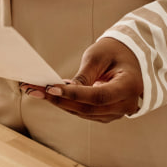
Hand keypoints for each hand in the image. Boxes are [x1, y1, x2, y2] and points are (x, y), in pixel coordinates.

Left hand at [19, 37, 142, 122]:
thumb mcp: (99, 56)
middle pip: (88, 108)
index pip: (98, 96)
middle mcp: (126, 105)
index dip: (74, 94)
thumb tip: (64, 90)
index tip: (52, 87)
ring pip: (84, 113)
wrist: (131, 58)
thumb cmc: (115, 51)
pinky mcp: (108, 114)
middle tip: (35, 89)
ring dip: (60, 103)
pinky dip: (68, 104)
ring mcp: (118, 113)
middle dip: (60, 100)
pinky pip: (86, 113)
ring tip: (38, 91)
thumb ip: (84, 74)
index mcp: (129, 86)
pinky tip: (52, 94)